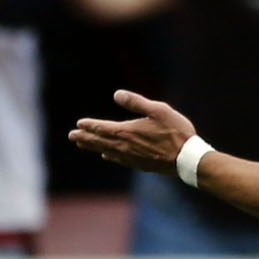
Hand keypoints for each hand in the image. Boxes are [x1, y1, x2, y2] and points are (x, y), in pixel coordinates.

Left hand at [69, 90, 198, 173]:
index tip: (79, 123)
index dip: (90, 125)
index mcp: (127, 132)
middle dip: (85, 137)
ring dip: (93, 146)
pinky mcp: (139, 165)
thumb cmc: (175, 132)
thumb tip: (117, 94)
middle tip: (72, 136)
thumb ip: (136, 102)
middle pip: (100, 141)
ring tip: (83, 144)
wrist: (186, 159)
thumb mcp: (158, 110)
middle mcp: (125, 146)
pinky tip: (106, 155)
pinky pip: (118, 159)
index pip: (102, 128)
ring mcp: (131, 158)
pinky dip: (109, 155)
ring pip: (106, 151)